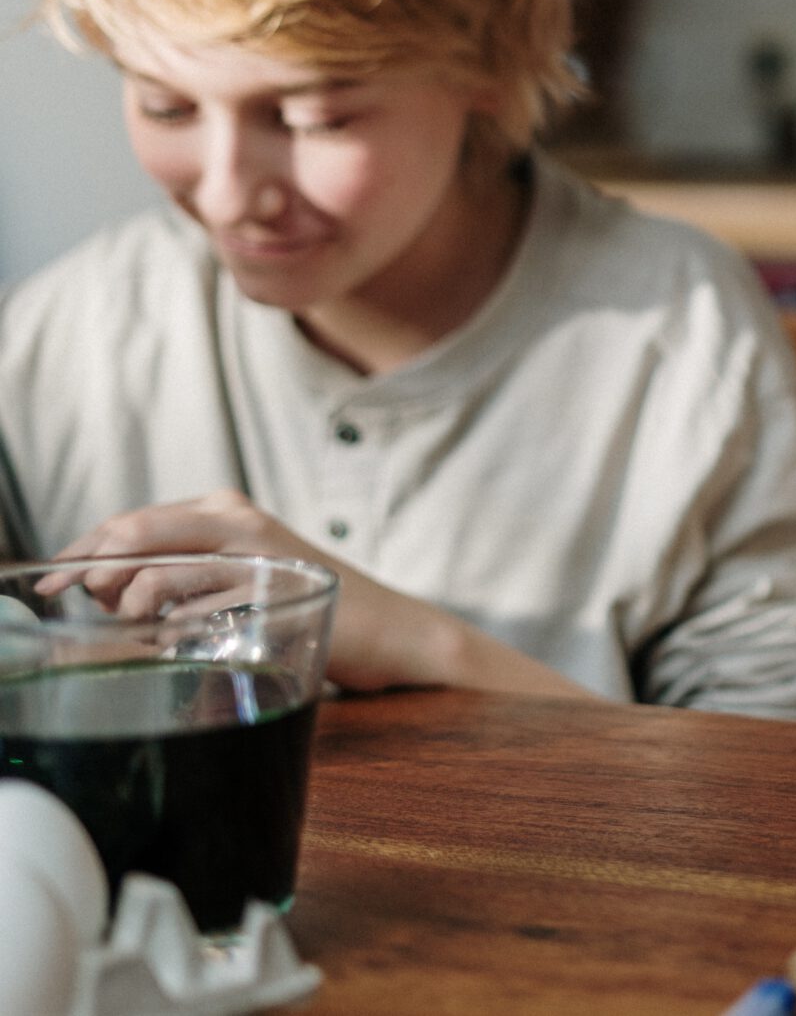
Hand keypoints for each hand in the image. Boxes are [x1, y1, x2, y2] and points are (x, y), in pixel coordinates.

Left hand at [49, 490, 483, 692]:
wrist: (389, 627)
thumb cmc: (306, 604)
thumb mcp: (239, 577)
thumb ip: (181, 573)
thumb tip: (109, 592)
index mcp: (222, 509)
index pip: (129, 522)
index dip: (82, 553)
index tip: (51, 587)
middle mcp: (235, 520)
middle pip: (133, 535)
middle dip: (94, 575)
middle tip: (87, 609)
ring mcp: (255, 553)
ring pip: (158, 574)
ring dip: (133, 611)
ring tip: (143, 633)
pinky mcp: (271, 591)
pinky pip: (196, 611)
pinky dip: (174, 629)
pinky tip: (181, 641)